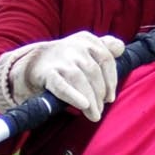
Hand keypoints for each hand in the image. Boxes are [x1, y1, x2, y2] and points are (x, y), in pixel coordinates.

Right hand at [0, 31, 126, 118]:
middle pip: (94, 72)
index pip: (106, 59)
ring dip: (90, 99)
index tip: (110, 97)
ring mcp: (60, 59)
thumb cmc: (67, 59)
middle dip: (100, 94)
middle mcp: (75, 46)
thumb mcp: (86, 47)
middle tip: (100, 109)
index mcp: (87, 39)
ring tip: (93, 115)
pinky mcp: (48, 73)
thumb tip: (121, 48)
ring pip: (80, 80)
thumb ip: (106, 46)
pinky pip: (62, 86)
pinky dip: (73, 96)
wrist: (34, 62)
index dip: (111, 80)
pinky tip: (83, 105)